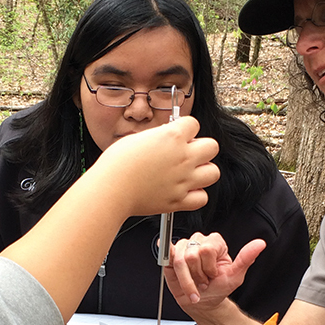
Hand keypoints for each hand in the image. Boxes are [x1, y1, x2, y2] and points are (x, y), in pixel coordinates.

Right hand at [92, 117, 218, 216]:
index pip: (194, 123)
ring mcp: (184, 180)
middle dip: (201, 148)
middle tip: (188, 152)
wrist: (111, 188)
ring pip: (213, 172)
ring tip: (189, 172)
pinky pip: (202, 198)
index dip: (186, 128)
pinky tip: (184, 190)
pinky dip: (196, 195)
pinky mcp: (179, 200)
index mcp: (173, 137)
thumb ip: (159, 137)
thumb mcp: (137, 137)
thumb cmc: (117, 163)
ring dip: (203, 171)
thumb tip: (166, 138)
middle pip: (213, 147)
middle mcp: (183, 157)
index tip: (179, 133)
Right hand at [164, 232, 265, 311]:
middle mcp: (199, 242)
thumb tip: (260, 244)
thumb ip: (245, 258)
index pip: (208, 249)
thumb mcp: (235, 276)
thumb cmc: (219, 288)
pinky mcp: (170, 256)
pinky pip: (166, 253)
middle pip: (192, 255)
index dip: (209, 267)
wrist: (203, 302)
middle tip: (203, 281)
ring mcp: (183, 248)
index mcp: (215, 242)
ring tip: (194, 284)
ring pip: (179, 260)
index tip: (213, 276)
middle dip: (198, 275)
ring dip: (187, 279)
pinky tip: (175, 273)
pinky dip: (169, 264)